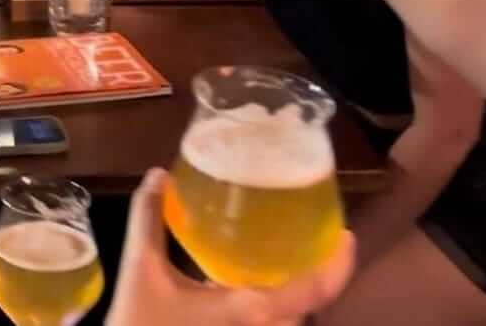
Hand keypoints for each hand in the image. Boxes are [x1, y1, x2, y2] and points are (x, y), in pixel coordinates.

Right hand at [106, 169, 353, 325]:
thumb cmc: (141, 325)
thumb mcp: (140, 268)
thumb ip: (149, 218)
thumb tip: (159, 174)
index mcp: (250, 312)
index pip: (314, 291)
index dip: (338, 266)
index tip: (346, 237)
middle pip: (307, 310)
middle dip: (313, 281)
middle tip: (308, 242)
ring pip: (289, 324)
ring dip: (293, 301)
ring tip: (286, 264)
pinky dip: (274, 314)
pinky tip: (253, 294)